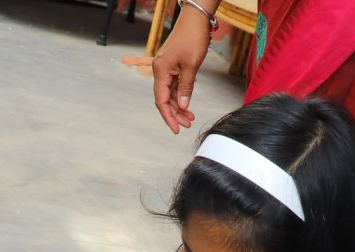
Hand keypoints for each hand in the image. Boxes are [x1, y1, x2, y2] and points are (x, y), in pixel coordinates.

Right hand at [153, 6, 212, 133]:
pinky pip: (174, 85)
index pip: (161, 101)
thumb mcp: (191, 66)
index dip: (168, 117)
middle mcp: (160, 71)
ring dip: (179, 106)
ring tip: (190, 117)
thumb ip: (186, 88)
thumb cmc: (192, 38)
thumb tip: (183, 106)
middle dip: (175, 113)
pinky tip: (187, 104)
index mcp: (161, 72)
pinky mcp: (172, 66)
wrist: (195, 20)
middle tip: (187, 124)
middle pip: (164, 99)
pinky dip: (180, 95)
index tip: (176, 129)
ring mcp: (166, 68)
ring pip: (169, 93)